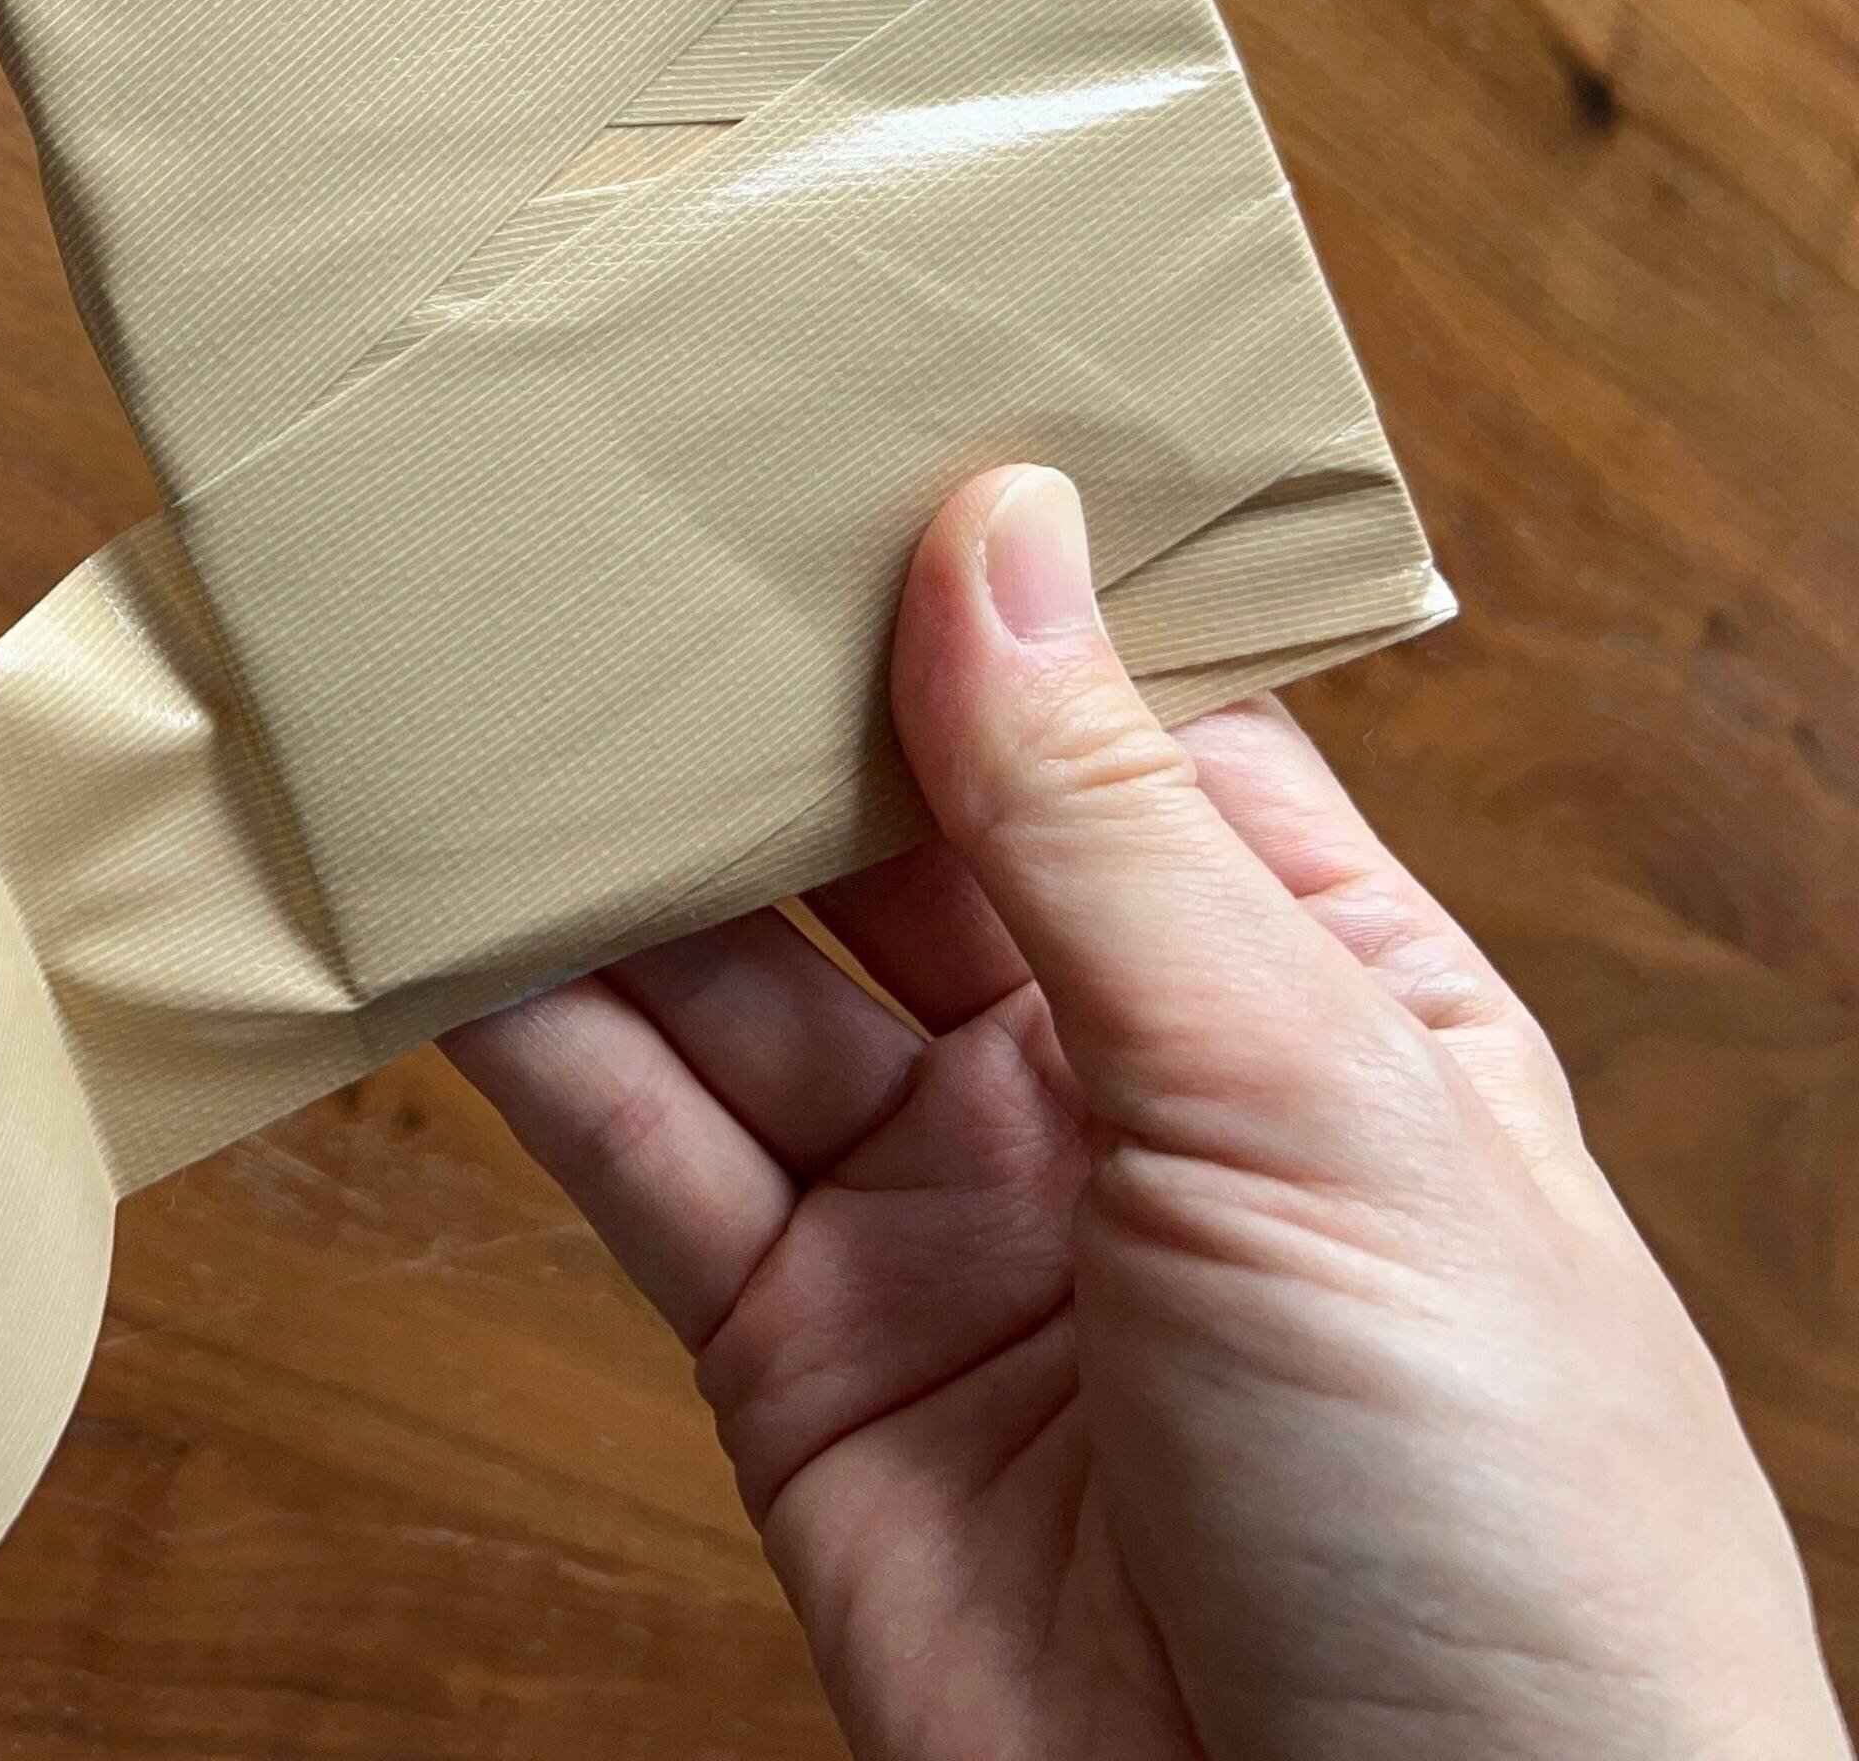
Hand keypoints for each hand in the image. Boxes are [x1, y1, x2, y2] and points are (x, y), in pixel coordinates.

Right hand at [450, 465, 1846, 1759]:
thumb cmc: (1503, 1530)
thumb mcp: (1318, 1107)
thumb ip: (1110, 822)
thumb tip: (1002, 523)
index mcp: (1305, 986)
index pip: (1107, 710)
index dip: (964, 567)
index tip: (814, 405)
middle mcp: (1109, 1079)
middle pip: (881, 827)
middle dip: (743, 694)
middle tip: (581, 517)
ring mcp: (943, 1219)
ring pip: (728, 976)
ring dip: (599, 845)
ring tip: (458, 681)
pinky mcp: (797, 1358)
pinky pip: (638, 1152)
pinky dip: (521, 1037)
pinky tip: (431, 921)